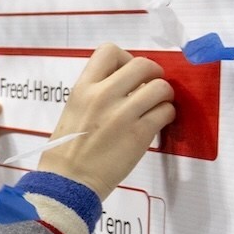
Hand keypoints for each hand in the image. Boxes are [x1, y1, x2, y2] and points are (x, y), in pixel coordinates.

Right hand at [36, 44, 175, 198]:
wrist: (67, 182)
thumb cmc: (66, 150)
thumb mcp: (73, 110)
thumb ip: (96, 94)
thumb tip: (127, 87)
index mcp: (83, 88)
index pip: (109, 51)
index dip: (125, 59)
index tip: (126, 75)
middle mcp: (103, 95)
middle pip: (143, 64)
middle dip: (153, 74)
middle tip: (149, 88)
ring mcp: (123, 114)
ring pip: (161, 87)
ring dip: (163, 96)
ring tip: (156, 107)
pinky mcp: (140, 134)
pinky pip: (166, 111)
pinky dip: (167, 115)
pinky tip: (156, 123)